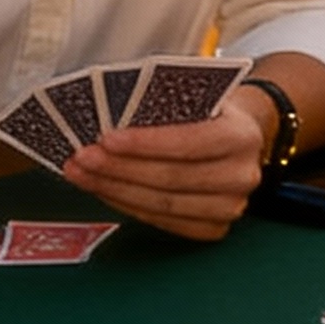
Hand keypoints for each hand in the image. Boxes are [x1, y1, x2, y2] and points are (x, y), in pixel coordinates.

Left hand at [61, 109, 267, 240]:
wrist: (239, 135)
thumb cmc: (208, 111)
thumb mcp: (196, 96)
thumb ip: (163, 104)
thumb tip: (109, 113)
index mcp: (242, 135)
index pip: (189, 143)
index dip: (145, 144)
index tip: (106, 139)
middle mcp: (242, 176)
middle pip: (170, 179)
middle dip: (119, 169)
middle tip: (82, 158)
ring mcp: (230, 207)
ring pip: (162, 205)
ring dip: (115, 190)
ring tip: (82, 174)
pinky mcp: (213, 228)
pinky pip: (163, 223)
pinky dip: (128, 206)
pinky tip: (104, 190)